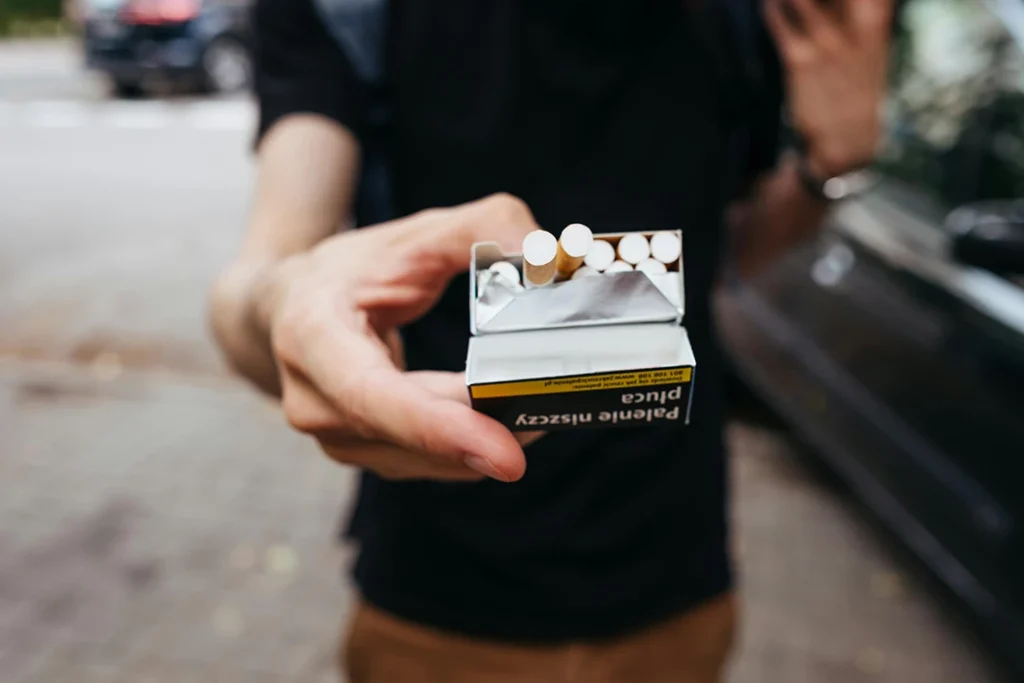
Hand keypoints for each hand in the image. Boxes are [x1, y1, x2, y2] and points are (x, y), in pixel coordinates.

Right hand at [258, 193, 543, 482]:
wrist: (284, 310)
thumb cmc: (348, 271)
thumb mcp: (411, 234)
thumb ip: (485, 230)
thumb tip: (548, 259)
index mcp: (311, 336)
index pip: (373, 397)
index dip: (441, 428)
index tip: (506, 455)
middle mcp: (315, 402)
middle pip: (413, 435)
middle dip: (488, 430)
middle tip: (559, 409)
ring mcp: (336, 438)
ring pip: (428, 458)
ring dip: (486, 439)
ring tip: (544, 406)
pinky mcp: (364, 453)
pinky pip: (428, 461)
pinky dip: (472, 444)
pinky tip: (511, 419)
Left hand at [766, 0, 893, 175]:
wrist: (847, 141)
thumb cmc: (857, 89)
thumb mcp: (872, 48)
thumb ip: (864, 14)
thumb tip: (850, 5)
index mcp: (875, 22)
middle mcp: (853, 28)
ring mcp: (827, 44)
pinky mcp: (800, 61)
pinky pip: (780, 24)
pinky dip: (771, 9)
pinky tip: (766, 3)